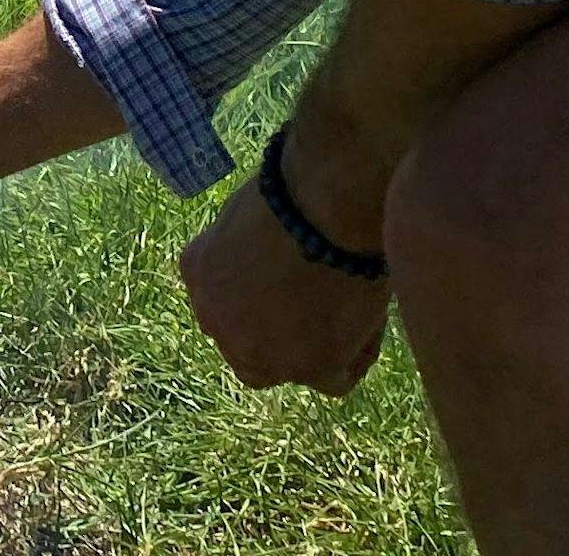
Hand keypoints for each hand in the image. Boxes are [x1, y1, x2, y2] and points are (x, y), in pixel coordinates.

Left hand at [177, 155, 390, 397]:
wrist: (325, 206)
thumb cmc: (296, 190)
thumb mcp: (250, 214)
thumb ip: (248, 248)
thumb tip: (276, 263)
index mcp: (197, 269)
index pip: (228, 299)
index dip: (267, 294)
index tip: (299, 275)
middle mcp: (215, 321)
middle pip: (253, 344)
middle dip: (286, 329)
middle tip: (327, 298)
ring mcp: (259, 352)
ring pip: (294, 364)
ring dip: (323, 342)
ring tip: (355, 298)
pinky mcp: (308, 369)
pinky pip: (337, 377)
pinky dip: (357, 352)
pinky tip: (371, 315)